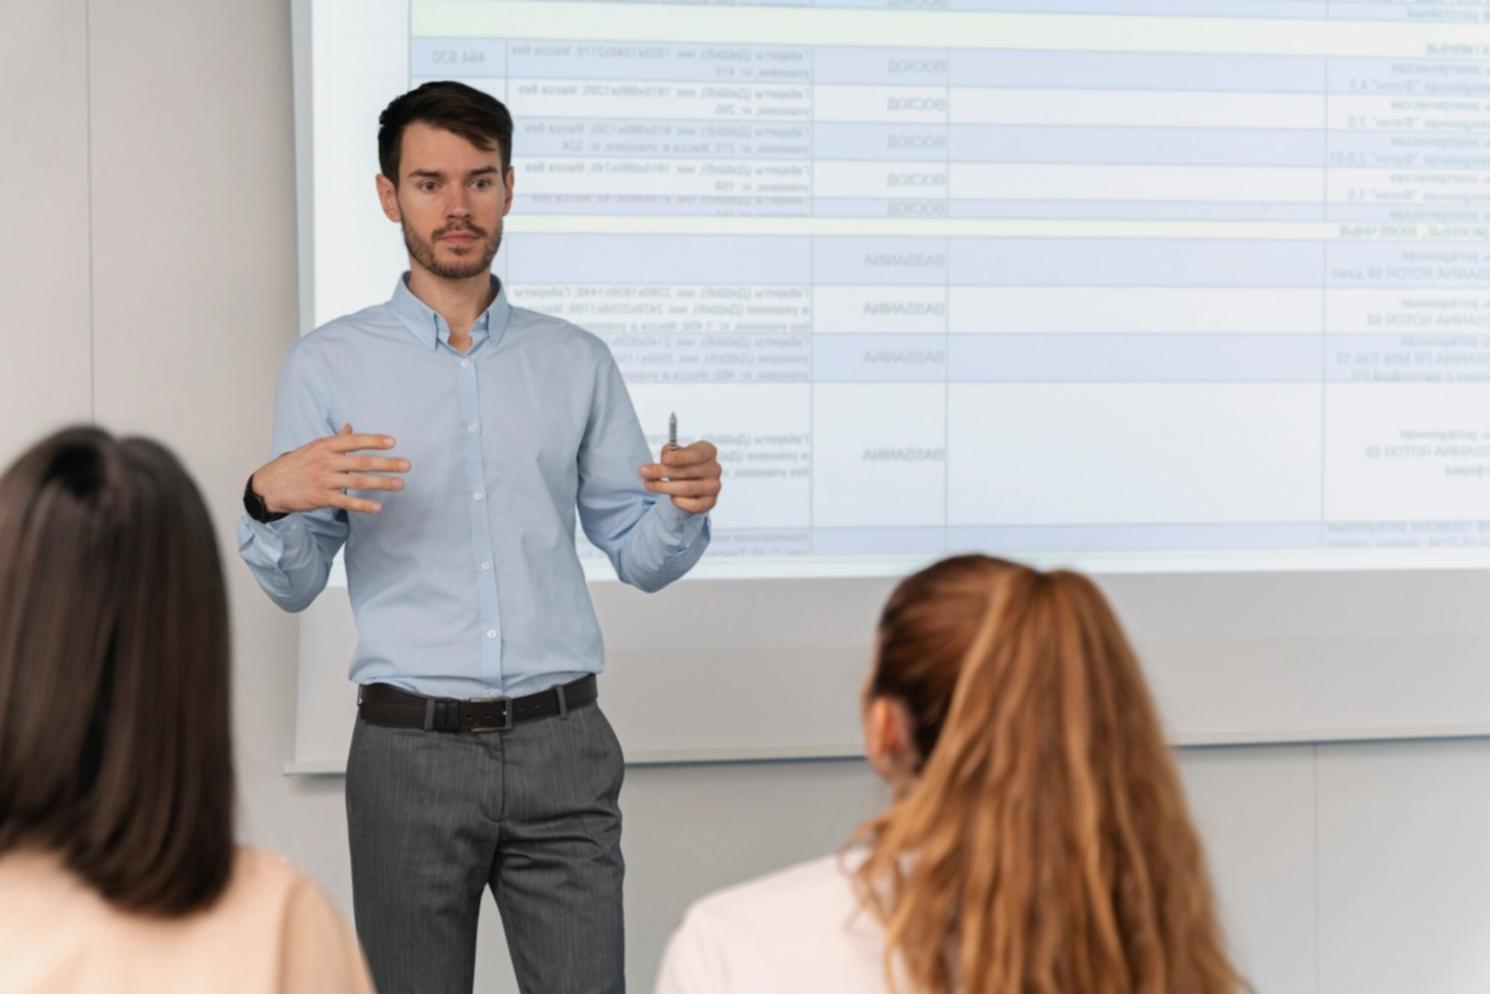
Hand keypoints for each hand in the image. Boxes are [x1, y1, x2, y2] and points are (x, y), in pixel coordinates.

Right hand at [251, 424, 409, 514]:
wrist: (270, 485)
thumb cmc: (296, 464)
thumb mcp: (314, 447)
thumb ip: (336, 440)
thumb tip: (350, 427)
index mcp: (325, 446)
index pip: (353, 441)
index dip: (373, 440)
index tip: (392, 442)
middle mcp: (326, 461)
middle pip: (361, 462)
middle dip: (386, 463)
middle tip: (406, 465)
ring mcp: (324, 480)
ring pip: (358, 482)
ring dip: (381, 483)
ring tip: (400, 484)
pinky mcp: (322, 498)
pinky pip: (346, 502)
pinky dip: (363, 505)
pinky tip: (378, 506)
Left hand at [639, 440, 720, 514]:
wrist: (689, 483)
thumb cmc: (681, 464)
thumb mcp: (674, 454)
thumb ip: (669, 453)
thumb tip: (666, 455)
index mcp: (708, 451)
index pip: (697, 453)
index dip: (681, 457)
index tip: (665, 459)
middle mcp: (715, 468)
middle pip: (687, 472)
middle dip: (662, 472)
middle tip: (643, 472)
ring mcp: (714, 486)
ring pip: (686, 489)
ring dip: (664, 487)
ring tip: (648, 484)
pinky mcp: (710, 502)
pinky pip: (692, 505)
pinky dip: (678, 501)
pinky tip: (670, 497)